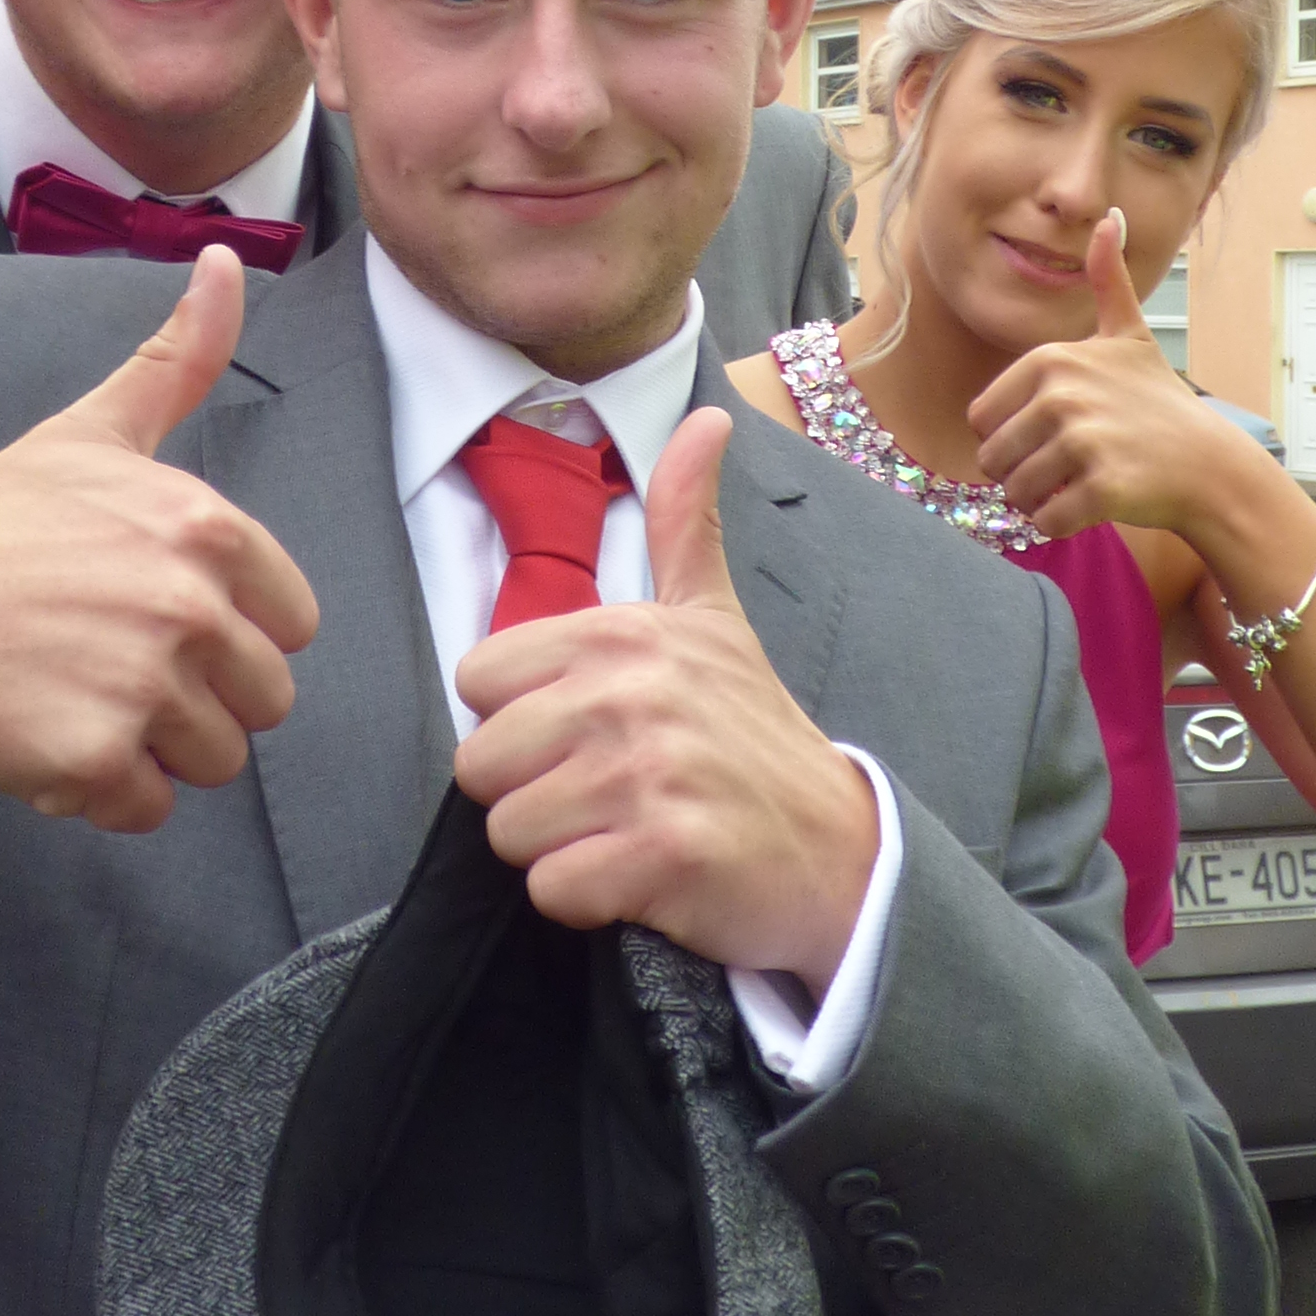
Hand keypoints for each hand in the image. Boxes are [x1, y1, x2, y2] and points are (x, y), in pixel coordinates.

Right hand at [0, 246, 318, 831]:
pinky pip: (146, 808)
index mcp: (202, 526)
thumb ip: (176, 361)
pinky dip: (97, 795)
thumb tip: (225, 262)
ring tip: (72, 695)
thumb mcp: (88, 433)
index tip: (144, 612)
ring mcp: (141, 685)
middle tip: (100, 661)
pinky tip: (40, 738)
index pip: (288, 624)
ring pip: (214, 761)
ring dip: (150, 749)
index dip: (222, 630)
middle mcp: (185, 602)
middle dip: (192, 697)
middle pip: (261, 701)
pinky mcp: (92, 759)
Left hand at [454, 409, 878, 992]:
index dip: (520, 719)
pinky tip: (641, 878)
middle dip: (530, 793)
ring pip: (507, 831)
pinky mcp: (662, 856)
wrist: (840, 851)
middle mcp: (630, 693)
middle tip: (608, 794)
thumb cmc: (754, 737)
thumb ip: (687, 520)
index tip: (588, 732)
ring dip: (558, 849)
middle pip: (478, 763)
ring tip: (625, 831)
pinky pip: (553, 890)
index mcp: (622, 632)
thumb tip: (708, 415)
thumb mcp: (717, 618)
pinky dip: (588, 900)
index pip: (476, 680)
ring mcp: (647, 775)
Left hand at [968, 216, 1267, 545]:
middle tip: (1070, 466)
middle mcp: (1062, 396)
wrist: (1210, 464)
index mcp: (1051, 360)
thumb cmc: (1159, 403)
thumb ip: (1108, 280)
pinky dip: (1063, 525)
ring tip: (1082, 483)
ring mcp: (1082, 442)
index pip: (982, 420)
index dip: (1012, 437)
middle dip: (1022, 474)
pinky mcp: (1100, 489)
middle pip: (993, 460)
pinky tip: (1096, 504)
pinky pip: (1045, 523)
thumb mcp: (1130, 335)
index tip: (1055, 433)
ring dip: (1040, 502)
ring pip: (1014, 495)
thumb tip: (1108, 217)